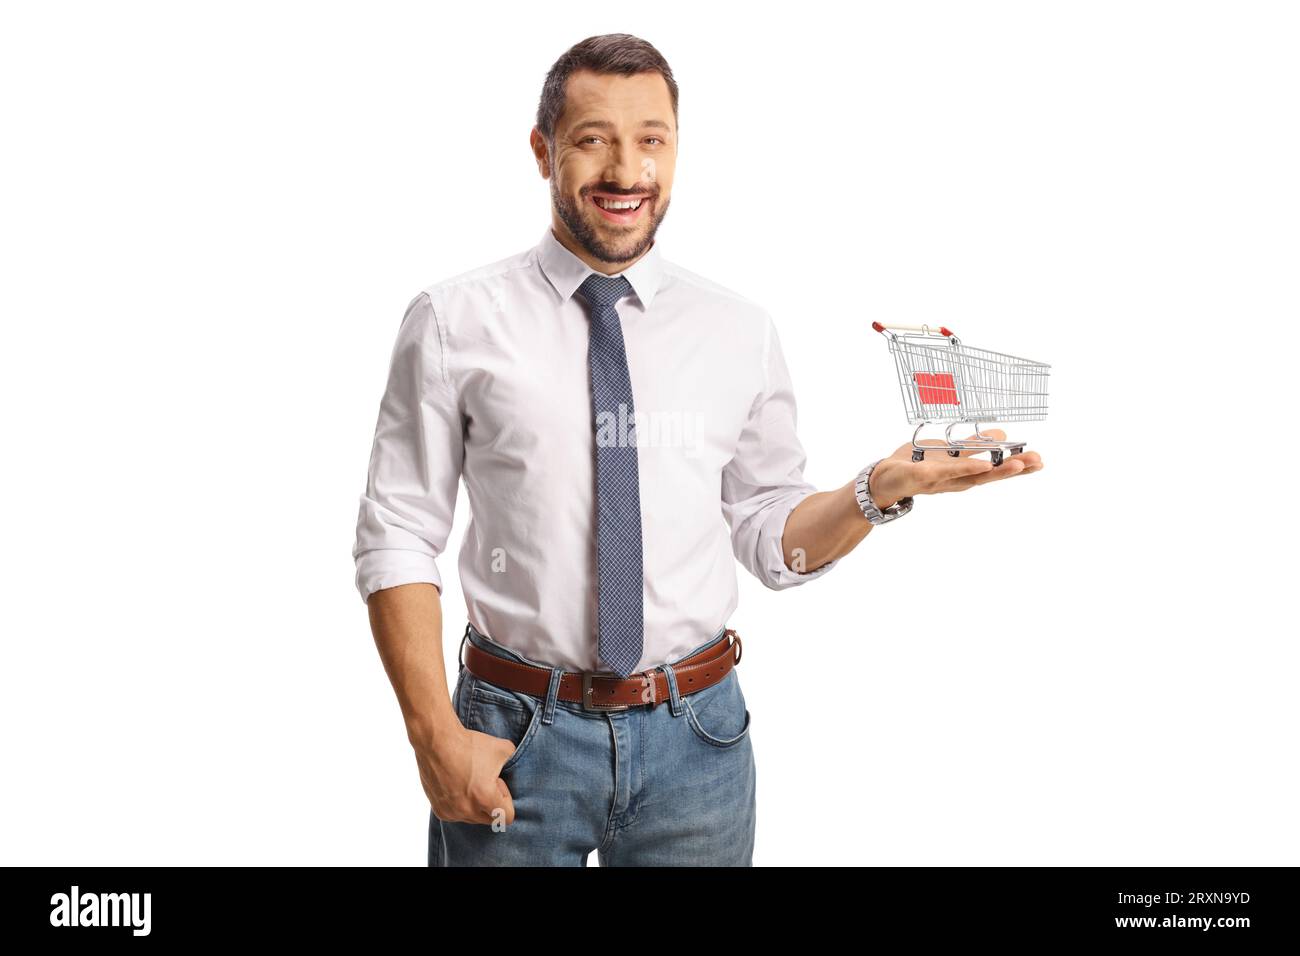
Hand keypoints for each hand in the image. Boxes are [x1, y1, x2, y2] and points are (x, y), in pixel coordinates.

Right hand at [413, 723, 516, 826]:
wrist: (437, 741)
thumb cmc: (469, 744)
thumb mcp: (503, 749)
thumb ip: (516, 761)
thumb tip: (517, 768)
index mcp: (485, 798)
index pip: (507, 817)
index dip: (506, 799)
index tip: (498, 783)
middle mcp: (467, 810)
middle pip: (490, 819)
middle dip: (492, 803)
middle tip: (485, 781)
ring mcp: (451, 811)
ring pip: (472, 817)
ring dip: (475, 804)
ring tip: (470, 781)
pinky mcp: (439, 810)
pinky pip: (456, 814)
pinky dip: (460, 804)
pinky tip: (457, 785)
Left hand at [869, 428, 1043, 507]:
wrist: (883, 477)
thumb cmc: (916, 463)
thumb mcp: (950, 451)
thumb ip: (974, 446)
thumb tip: (1002, 436)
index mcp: (963, 473)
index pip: (994, 470)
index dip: (1017, 467)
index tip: (1039, 461)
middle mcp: (955, 480)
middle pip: (989, 476)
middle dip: (1013, 470)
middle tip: (1036, 462)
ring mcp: (939, 480)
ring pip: (971, 475)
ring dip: (995, 470)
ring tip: (1017, 464)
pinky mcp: (921, 476)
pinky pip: (945, 472)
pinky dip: (965, 469)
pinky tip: (982, 465)